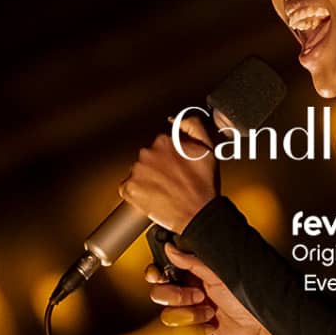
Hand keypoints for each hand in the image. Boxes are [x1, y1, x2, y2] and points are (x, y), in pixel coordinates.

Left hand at [119, 117, 219, 233]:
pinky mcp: (130, 188)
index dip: (170, 159)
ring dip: (148, 180)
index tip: (177, 169)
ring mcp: (137, 171)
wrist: (198, 214)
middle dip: (158, 169)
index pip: (160, 146)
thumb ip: (193, 126)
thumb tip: (175, 119)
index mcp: (164, 141)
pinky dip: (137, 193)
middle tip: (173, 182)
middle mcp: (148, 153)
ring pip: (138, 172)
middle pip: (148, 159)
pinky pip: (127, 187)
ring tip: (165, 191)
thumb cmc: (204, 186)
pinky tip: (153, 197)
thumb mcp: (208, 149)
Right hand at [146, 243, 283, 334]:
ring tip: (210, 312)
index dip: (156, 274)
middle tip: (198, 295)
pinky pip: (179, 333)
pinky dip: (197, 330)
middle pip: (159, 294)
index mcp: (192, 276)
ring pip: (168, 315)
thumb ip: (193, 261)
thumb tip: (171, 248)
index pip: (162, 272)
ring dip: (191, 314)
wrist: (259, 329)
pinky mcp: (192, 334)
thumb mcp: (219, 275)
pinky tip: (211, 326)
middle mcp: (188, 295)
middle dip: (176, 296)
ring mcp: (189, 315)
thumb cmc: (247, 300)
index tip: (158, 275)